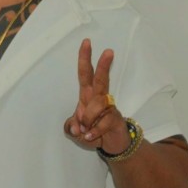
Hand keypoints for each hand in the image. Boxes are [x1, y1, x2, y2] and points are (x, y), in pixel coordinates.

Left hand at [64, 39, 130, 153]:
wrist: (113, 145)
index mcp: (87, 95)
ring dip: (88, 119)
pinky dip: (95, 132)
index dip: (84, 59)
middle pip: (100, 78)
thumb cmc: (93, 132)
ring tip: (86, 130)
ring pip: (97, 104)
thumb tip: (76, 127)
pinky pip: (104, 122)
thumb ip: (72, 127)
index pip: (85, 74)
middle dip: (103, 65)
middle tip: (109, 51)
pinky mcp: (116, 119)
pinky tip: (91, 136)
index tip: (86, 42)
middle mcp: (99, 98)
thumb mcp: (76, 131)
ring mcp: (109, 107)